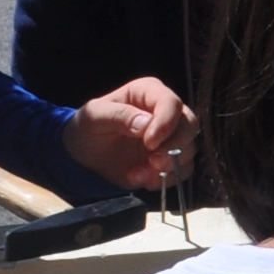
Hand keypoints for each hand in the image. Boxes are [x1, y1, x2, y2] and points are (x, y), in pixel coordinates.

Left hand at [65, 79, 195, 192]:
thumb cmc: (87, 128)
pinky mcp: (169, 159)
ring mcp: (170, 137)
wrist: (83, 155)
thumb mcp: (93, 117)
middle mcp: (166, 112)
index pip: (171, 103)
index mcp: (148, 93)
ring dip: (167, 166)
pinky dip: (166, 179)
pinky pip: (183, 169)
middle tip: (153, 161)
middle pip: (190, 124)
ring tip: (137, 174)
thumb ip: (118, 116)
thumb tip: (146, 123)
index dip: (166, 123)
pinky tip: (144, 181)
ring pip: (189, 148)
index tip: (150, 143)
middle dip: (174, 146)